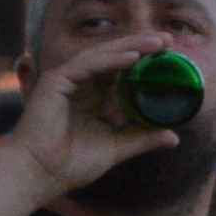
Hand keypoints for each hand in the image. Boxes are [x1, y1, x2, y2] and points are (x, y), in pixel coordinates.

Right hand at [9, 32, 185, 198]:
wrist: (40, 175)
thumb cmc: (71, 164)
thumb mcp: (117, 148)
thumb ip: (142, 138)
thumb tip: (174, 137)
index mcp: (94, 98)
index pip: (122, 73)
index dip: (145, 62)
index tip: (171, 56)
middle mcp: (82, 85)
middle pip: (115, 59)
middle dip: (142, 47)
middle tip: (169, 40)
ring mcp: (68, 80)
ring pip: (103, 56)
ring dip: (131, 47)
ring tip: (157, 43)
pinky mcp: (57, 81)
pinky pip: (88, 65)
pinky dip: (111, 60)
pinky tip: (132, 56)